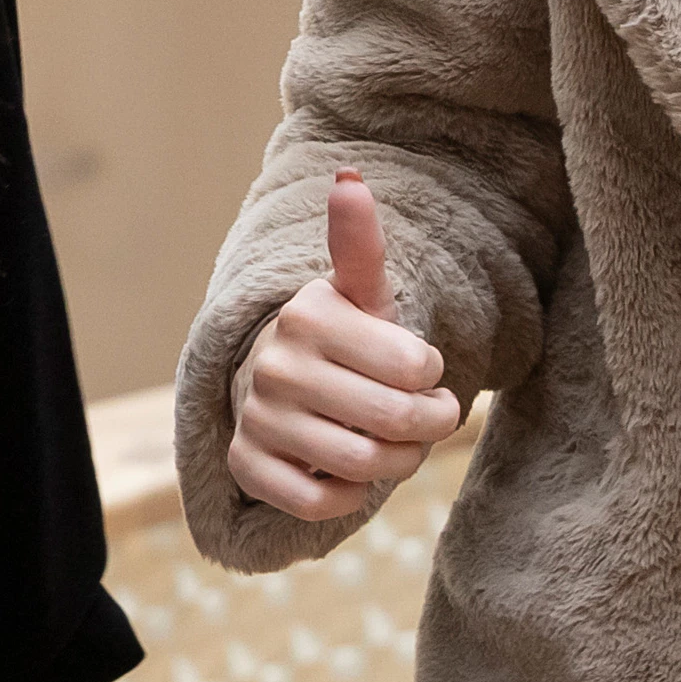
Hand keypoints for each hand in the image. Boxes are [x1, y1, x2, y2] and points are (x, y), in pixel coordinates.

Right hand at [227, 171, 462, 522]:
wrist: (286, 385)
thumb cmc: (346, 338)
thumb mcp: (363, 292)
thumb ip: (360, 244)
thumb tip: (348, 179)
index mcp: (308, 316)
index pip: (416, 368)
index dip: (433, 377)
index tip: (422, 370)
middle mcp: (274, 366)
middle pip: (395, 421)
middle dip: (429, 426)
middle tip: (431, 417)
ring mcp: (256, 418)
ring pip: (362, 465)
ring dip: (398, 463)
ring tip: (398, 444)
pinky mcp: (246, 466)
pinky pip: (319, 503)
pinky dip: (350, 494)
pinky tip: (351, 471)